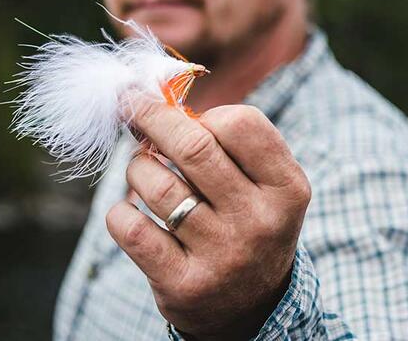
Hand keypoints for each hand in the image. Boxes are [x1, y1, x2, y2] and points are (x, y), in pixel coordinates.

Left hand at [106, 98, 310, 339]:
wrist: (253, 309)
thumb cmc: (249, 223)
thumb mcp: (264, 186)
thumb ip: (229, 143)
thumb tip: (157, 99)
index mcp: (287, 189)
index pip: (241, 123)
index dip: (205, 112)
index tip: (184, 114)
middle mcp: (260, 222)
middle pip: (193, 146)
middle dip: (151, 116)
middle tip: (130, 104)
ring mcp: (222, 255)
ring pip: (156, 184)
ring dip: (137, 167)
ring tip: (143, 171)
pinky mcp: (184, 284)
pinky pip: (131, 227)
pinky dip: (120, 210)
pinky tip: (132, 211)